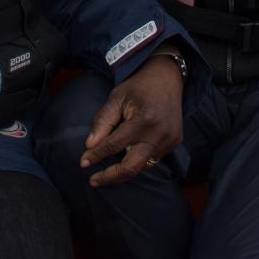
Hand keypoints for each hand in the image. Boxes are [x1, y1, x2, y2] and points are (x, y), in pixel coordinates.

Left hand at [79, 53, 183, 186]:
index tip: (83, 163)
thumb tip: (89, 146)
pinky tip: (128, 154)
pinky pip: (153, 159)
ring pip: (142, 166)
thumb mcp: (116, 98)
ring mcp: (169, 140)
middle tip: (94, 181)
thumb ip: (103, 122)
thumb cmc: (138, 87)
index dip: (96, 156)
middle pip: (132, 167)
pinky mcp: (175, 142)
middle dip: (111, 177)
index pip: (114, 145)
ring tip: (108, 170)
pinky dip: (138, 159)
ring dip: (124, 169)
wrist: (167, 77)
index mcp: (143, 120)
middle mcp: (159, 134)